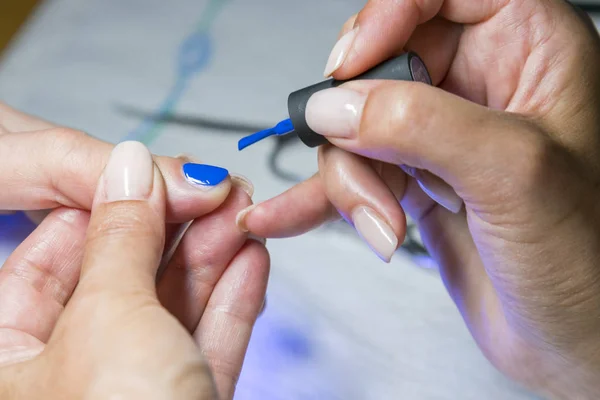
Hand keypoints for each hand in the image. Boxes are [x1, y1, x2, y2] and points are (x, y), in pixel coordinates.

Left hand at [0, 105, 267, 398]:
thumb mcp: (108, 317)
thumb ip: (121, 237)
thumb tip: (133, 167)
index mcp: (8, 358)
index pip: (49, 256)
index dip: (107, 207)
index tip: (156, 174)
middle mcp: (66, 370)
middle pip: (122, 276)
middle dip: (177, 227)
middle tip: (214, 189)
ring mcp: (132, 384)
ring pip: (171, 305)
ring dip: (213, 255)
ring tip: (243, 213)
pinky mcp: (184, 395)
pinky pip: (204, 338)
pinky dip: (230, 299)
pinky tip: (251, 259)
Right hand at [237, 1, 599, 397]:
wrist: (574, 342)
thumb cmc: (588, 265)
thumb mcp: (513, 175)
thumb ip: (422, 125)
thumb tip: (338, 104)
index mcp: (530, 51)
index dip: (388, 15)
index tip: (351, 64)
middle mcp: (481, 87)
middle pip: (382, 64)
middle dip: (359, 124)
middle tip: (363, 163)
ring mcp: (442, 137)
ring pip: (356, 125)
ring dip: (350, 180)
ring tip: (380, 223)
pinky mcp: (415, 182)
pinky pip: (352, 173)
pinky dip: (317, 198)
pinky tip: (284, 214)